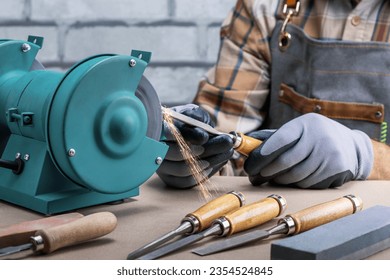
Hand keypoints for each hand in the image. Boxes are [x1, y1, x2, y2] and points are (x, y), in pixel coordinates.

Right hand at [157, 104, 233, 188]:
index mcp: (159, 128)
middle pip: (178, 154)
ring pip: (184, 169)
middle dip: (208, 149)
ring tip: (228, 151)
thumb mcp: (194, 113)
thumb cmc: (190, 121)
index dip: (187, 136)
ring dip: (211, 161)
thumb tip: (202, 135)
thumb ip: (196, 117)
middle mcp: (155, 148)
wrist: (188, 133)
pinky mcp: (170, 179)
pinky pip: (187, 181)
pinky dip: (205, 173)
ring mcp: (161, 166)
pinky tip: (215, 163)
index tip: (205, 136)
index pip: (167, 133)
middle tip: (227, 142)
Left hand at [244, 113, 373, 188]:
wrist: (351, 145)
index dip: (261, 156)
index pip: (279, 141)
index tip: (249, 167)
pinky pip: (308, 184)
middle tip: (257, 177)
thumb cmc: (314, 137)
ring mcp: (330, 154)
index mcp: (305, 124)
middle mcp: (319, 137)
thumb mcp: (298, 129)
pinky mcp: (337, 170)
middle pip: (285, 162)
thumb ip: (274, 137)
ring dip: (280, 180)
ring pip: (295, 176)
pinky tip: (295, 179)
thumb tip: (247, 143)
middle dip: (267, 172)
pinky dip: (297, 184)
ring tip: (275, 178)